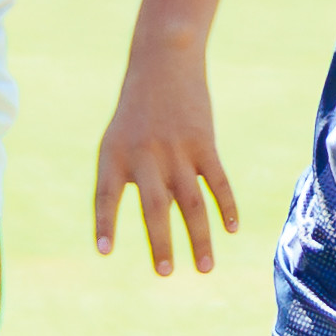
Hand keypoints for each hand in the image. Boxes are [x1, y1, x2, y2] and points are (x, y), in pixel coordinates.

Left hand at [95, 52, 240, 271]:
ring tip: (204, 268)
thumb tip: (163, 223)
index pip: (106, 195)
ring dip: (198, 238)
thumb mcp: (119, 141)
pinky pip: (217, 182)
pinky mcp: (204, 143)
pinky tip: (230, 229)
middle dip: (161, 243)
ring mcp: (176, 150)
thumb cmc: (137, 112)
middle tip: (165, 272)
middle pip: (155, 208)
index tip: (104, 251)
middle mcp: (145, 155)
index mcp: (114, 155)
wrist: (163, 63)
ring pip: (190, 203)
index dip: (105, 223)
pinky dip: (225, 207)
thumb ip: (132, 181)